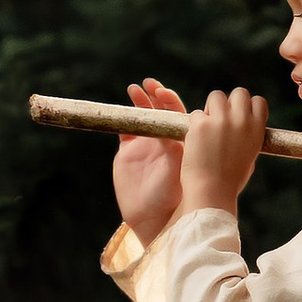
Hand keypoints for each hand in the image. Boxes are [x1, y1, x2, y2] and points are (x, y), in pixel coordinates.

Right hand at [111, 79, 186, 244]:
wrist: (152, 217)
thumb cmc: (173, 195)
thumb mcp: (176, 169)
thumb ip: (172, 149)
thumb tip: (167, 131)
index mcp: (180, 141)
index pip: (176, 114)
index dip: (170, 102)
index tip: (163, 94)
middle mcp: (164, 139)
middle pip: (159, 110)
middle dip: (156, 95)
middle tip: (150, 85)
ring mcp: (145, 144)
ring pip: (142, 116)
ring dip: (140, 101)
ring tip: (134, 89)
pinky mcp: (127, 151)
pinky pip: (125, 128)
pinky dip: (123, 117)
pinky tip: (121, 108)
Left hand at [181, 85, 267, 215]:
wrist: (212, 193)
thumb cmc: (229, 181)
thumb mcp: (249, 157)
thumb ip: (247, 137)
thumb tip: (242, 123)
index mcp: (257, 130)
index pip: (258, 101)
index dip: (247, 106)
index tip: (238, 116)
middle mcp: (242, 121)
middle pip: (239, 93)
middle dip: (229, 102)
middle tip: (220, 119)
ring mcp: (221, 121)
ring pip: (216, 96)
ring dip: (210, 108)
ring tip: (206, 127)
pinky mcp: (201, 124)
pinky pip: (197, 113)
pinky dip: (195, 124)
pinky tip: (195, 140)